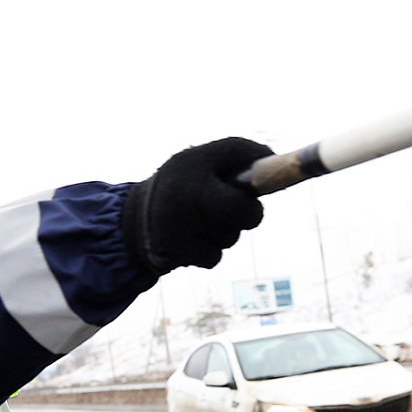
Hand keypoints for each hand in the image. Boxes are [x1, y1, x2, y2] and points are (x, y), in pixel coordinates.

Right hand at [123, 137, 270, 273]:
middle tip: (238, 208)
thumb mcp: (206, 158)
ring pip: (229, 238)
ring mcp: (175, 228)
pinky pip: (214, 258)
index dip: (255, 197)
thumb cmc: (184, 181)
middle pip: (243, 216)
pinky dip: (209, 250)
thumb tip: (277, 162)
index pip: (238, 185)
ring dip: (224, 231)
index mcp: (193, 167)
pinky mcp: (171, 254)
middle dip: (248, 215)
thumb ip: (242, 154)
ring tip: (202, 219)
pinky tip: (192, 238)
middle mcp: (182, 198)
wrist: (134, 217)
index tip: (262, 197)